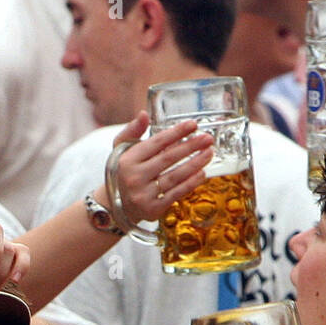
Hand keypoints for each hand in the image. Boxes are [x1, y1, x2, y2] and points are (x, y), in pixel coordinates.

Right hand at [105, 113, 213, 227]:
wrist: (116, 206)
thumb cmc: (124, 172)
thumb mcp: (122, 150)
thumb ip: (133, 130)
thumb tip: (144, 114)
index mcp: (128, 160)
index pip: (156, 143)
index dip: (176, 133)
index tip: (193, 125)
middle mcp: (134, 177)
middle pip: (168, 158)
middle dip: (191, 147)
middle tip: (207, 138)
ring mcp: (143, 195)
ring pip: (175, 176)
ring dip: (195, 164)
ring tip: (209, 153)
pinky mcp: (152, 209)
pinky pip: (176, 194)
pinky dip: (191, 183)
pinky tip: (202, 173)